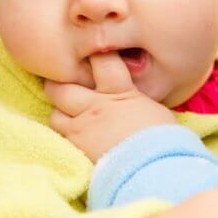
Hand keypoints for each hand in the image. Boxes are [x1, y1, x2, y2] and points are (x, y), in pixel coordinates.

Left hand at [45, 54, 175, 161]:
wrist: (152, 166)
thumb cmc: (162, 136)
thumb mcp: (152, 108)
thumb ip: (135, 98)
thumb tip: (133, 96)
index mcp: (119, 91)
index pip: (101, 61)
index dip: (93, 54)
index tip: (91, 52)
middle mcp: (95, 105)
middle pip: (64, 86)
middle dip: (58, 82)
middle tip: (61, 82)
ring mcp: (83, 127)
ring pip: (55, 113)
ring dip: (59, 112)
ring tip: (67, 114)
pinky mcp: (76, 149)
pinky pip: (59, 137)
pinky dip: (63, 135)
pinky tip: (72, 136)